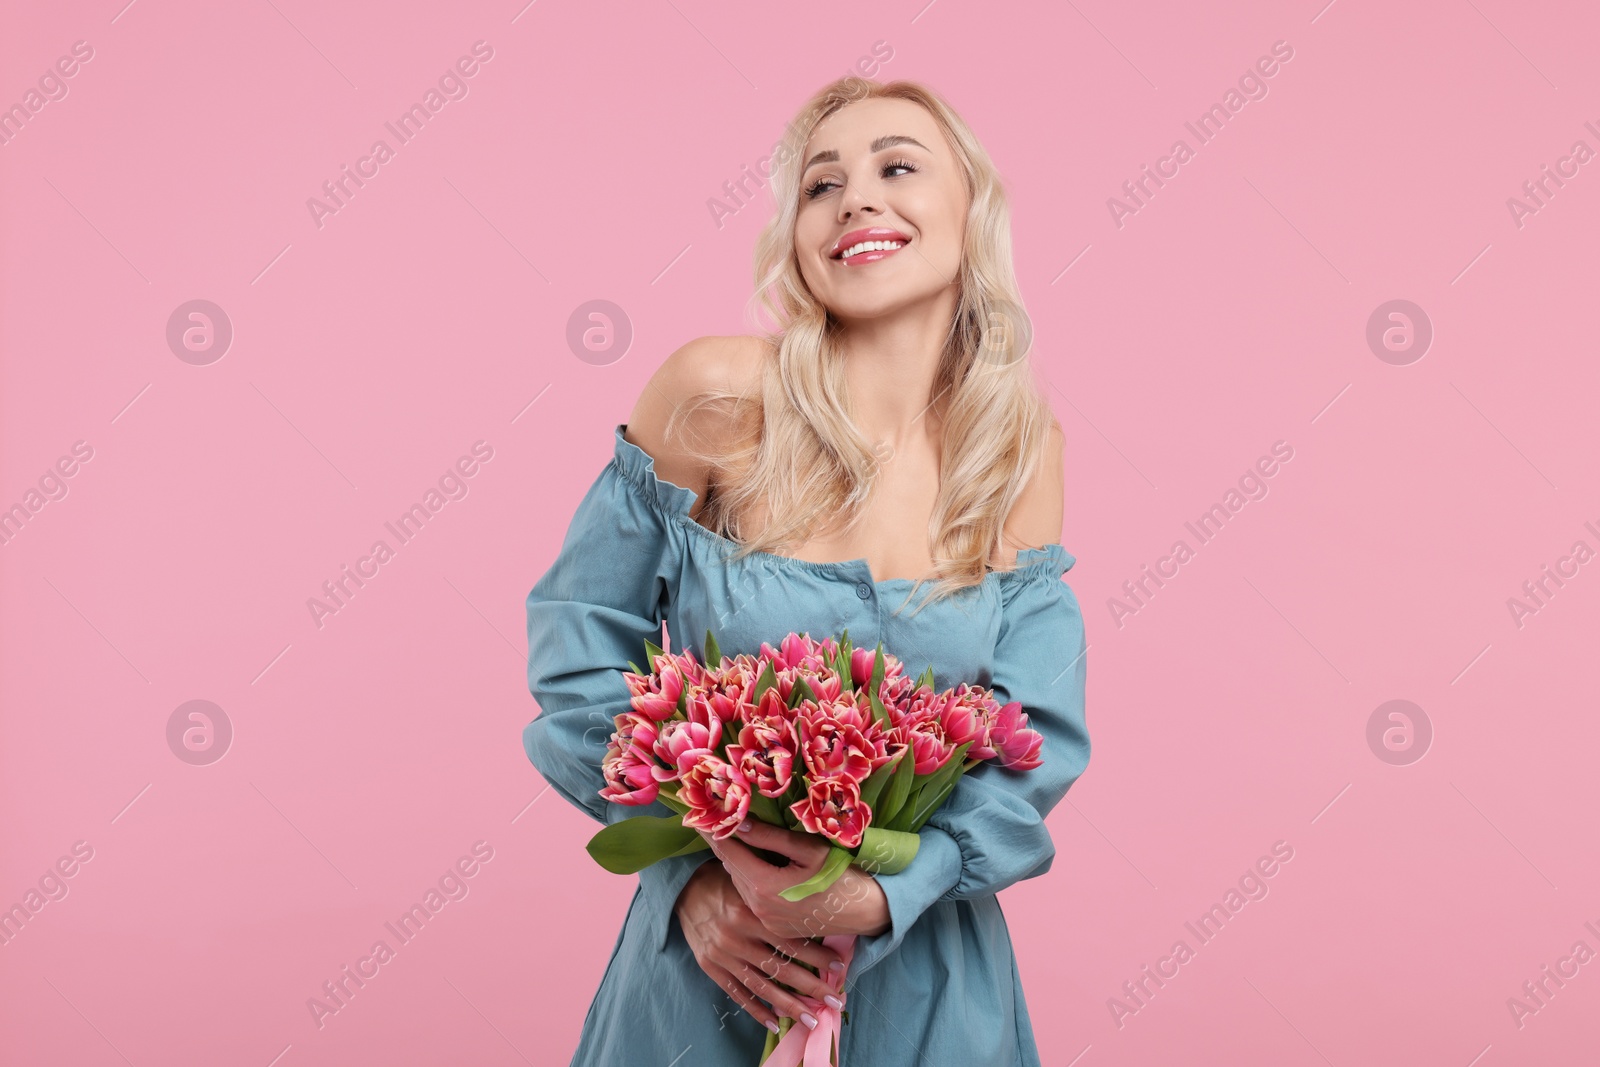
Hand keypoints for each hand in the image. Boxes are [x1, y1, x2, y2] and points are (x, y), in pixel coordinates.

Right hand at [673, 859, 848, 1033]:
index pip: (791, 941)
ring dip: (789, 1006)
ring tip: (812, 1019)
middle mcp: (737, 938)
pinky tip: (774, 1023)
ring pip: (762, 987)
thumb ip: (776, 897)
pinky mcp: (712, 968)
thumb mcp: (751, 881)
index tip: (839, 967)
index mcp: (750, 913)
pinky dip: (756, 1010)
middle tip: (835, 1001)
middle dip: (811, 988)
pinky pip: (737, 993)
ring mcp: (724, 956)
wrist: (684, 889)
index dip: (817, 957)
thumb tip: (815, 909)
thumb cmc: (725, 881)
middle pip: (781, 969)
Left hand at [702, 820, 891, 938]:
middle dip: (725, 845)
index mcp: (763, 887)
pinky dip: (751, 880)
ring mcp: (766, 921)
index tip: (700, 815)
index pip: (729, 852)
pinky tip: (757, 865)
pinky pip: (754, 899)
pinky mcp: (775, 928)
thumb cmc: (842, 874)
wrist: (866, 911)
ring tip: (735, 839)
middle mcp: (758, 908)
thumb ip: (769, 836)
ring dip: (738, 863)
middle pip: (732, 869)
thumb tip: (738, 821)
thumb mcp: (808, 849)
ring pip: (741, 884)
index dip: (714, 831)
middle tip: (716, 821)